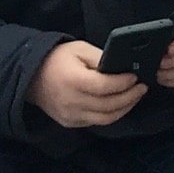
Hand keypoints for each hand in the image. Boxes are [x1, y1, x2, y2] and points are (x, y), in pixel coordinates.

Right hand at [28, 39, 145, 128]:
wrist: (31, 76)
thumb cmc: (57, 59)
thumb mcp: (80, 49)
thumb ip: (101, 58)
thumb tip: (123, 67)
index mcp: (74, 81)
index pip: (105, 87)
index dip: (123, 83)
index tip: (135, 77)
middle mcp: (72, 102)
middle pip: (108, 105)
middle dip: (130, 97)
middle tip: (142, 87)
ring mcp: (70, 115)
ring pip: (105, 118)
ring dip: (124, 108)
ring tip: (135, 96)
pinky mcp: (70, 123)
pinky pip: (96, 122)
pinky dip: (111, 114)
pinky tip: (119, 104)